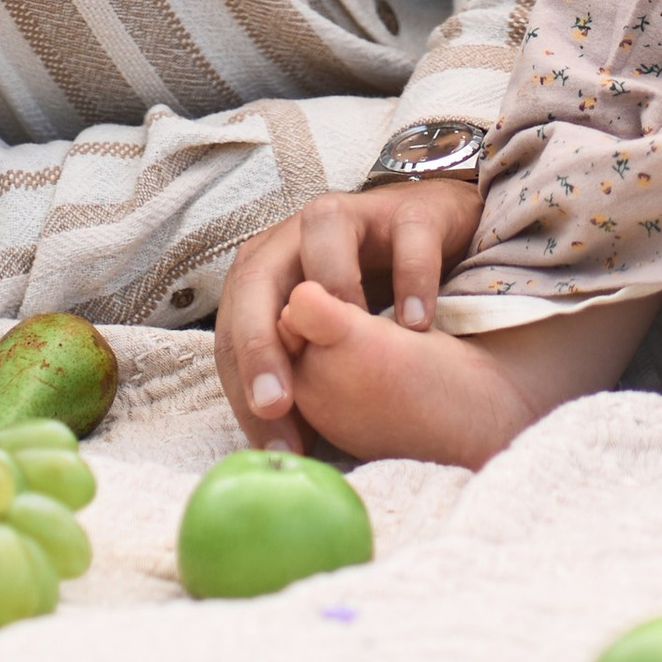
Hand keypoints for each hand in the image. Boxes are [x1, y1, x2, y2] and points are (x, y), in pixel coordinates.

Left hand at [214, 176, 481, 447]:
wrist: (429, 238)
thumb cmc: (364, 298)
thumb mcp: (320, 342)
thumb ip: (295, 376)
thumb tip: (276, 449)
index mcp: (262, 273)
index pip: (231, 329)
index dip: (244, 387)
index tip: (272, 444)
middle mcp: (293, 238)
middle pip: (256, 277)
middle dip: (260, 343)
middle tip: (279, 404)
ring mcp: (351, 216)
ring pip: (324, 233)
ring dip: (334, 289)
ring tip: (358, 350)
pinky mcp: (408, 211)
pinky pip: (407, 236)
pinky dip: (411, 277)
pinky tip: (416, 324)